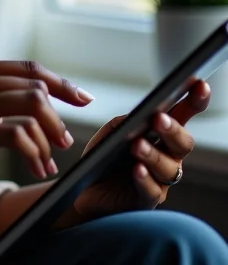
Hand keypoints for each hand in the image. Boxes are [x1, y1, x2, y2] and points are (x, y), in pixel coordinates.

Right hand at [0, 59, 92, 204]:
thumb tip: (19, 114)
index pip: (25, 68)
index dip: (59, 82)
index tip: (81, 98)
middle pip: (33, 84)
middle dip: (60, 112)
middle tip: (66, 141)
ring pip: (30, 105)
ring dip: (49, 134)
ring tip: (51, 157)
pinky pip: (16, 134)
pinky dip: (34, 152)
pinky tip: (35, 167)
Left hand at [67, 80, 209, 223]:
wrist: (85, 190)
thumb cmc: (103, 158)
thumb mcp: (109, 134)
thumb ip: (122, 123)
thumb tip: (136, 117)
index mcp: (160, 135)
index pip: (182, 116)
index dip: (193, 101)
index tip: (199, 84)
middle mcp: (167, 156)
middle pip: (183, 143)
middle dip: (173, 130)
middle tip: (159, 119)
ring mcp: (160, 180)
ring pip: (169, 168)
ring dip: (153, 154)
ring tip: (136, 145)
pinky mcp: (146, 200)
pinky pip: (153, 191)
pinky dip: (145, 179)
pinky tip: (137, 170)